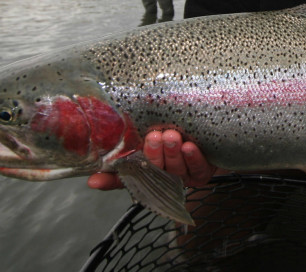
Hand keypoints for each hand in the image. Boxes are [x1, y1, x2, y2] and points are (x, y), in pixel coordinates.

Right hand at [87, 129, 217, 190]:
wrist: (212, 129)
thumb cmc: (178, 126)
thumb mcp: (152, 125)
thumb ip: (134, 130)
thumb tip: (105, 138)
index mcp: (146, 166)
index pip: (123, 176)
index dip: (108, 180)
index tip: (94, 180)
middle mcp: (161, 174)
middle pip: (152, 171)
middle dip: (152, 154)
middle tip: (153, 137)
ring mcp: (181, 176)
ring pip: (175, 170)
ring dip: (173, 153)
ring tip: (172, 136)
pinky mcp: (202, 174)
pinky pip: (197, 169)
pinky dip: (193, 158)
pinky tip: (190, 147)